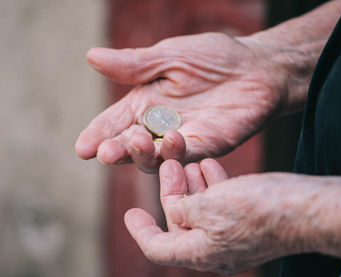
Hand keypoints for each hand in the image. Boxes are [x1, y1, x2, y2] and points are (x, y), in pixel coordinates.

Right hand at [75, 32, 286, 171]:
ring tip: (137, 142)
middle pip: (131, 146)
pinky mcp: (209, 145)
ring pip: (156, 158)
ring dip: (144, 155)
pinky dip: (179, 152)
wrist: (256, 67)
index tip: (83, 148)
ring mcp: (184, 138)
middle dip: (117, 150)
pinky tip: (173, 140)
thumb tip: (91, 57)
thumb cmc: (214, 57)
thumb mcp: (170, 55)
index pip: (114, 123)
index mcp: (145, 102)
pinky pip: (189, 155)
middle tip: (105, 152)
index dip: (97, 135)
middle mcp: (160, 125)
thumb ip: (135, 64)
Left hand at [124, 159, 340, 273]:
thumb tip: (173, 210)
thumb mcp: (210, 206)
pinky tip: (210, 165)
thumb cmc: (261, 208)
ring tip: (187, 161)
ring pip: (202, 210)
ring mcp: (235, 236)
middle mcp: (216, 249)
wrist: (311, 208)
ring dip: (192, 185)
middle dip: (172, 192)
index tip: (130, 211)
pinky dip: (213, 186)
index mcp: (201, 253)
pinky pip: (223, 205)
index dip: (140, 229)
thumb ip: (183, 209)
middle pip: (181, 222)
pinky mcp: (250, 221)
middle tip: (168, 165)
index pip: (158, 248)